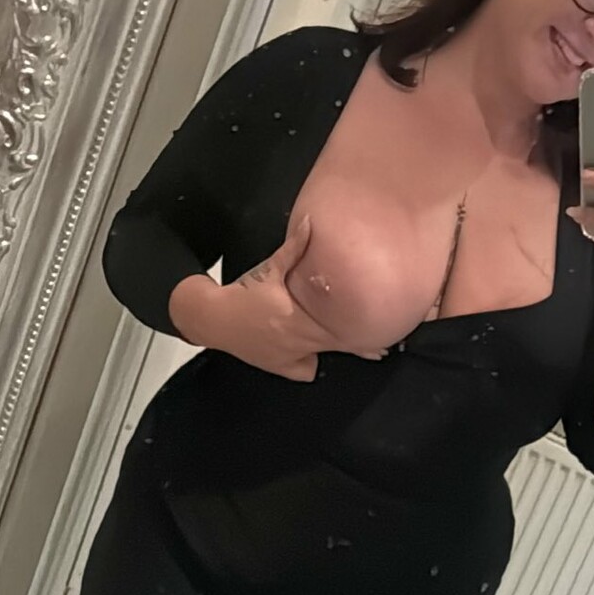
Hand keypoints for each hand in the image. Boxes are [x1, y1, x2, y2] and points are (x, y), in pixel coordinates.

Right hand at [170, 218, 383, 380]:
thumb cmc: (242, 294)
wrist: (212, 318)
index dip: (360, 336)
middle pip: (334, 348)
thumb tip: (312, 223)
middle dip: (358, 348)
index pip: (336, 331)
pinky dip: (310, 365)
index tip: (381, 336)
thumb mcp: (269, 269)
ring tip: (363, 355)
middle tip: (381, 350)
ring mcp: (286, 357)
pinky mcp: (276, 365)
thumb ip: (294, 248)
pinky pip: (302, 371)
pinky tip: (316, 357)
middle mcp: (296, 343)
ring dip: (338, 355)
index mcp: (297, 320)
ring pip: (321, 360)